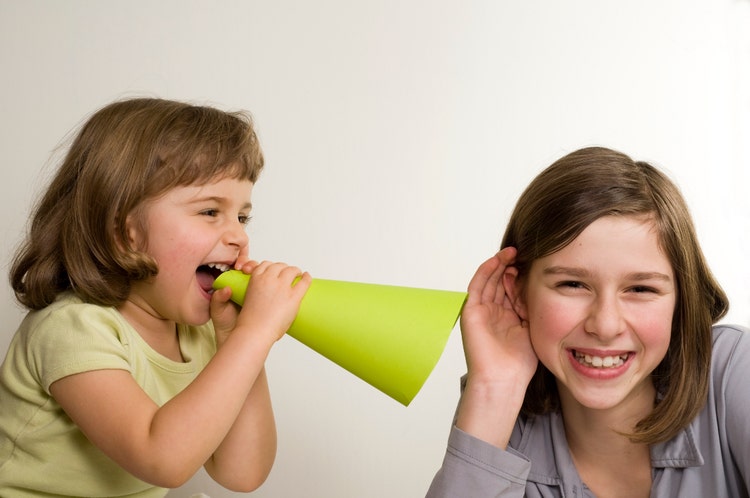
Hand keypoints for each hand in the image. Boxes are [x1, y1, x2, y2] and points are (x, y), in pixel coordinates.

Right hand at [220, 261, 310, 345]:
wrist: (254, 331)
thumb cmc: (250, 321)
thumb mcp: (247, 299)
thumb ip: (256, 293)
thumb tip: (265, 296)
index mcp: (256, 279)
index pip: (265, 265)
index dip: (271, 267)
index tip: (274, 271)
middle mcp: (269, 279)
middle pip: (279, 266)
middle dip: (283, 268)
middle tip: (287, 274)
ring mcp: (282, 287)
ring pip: (291, 270)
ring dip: (295, 271)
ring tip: (298, 274)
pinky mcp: (293, 296)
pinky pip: (304, 282)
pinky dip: (306, 278)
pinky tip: (307, 277)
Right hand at [460, 247, 537, 385]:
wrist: (503, 379)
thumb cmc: (519, 362)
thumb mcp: (531, 327)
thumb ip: (530, 307)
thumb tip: (536, 285)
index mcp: (506, 317)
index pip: (512, 289)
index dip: (521, 274)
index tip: (534, 262)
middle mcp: (492, 312)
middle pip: (500, 282)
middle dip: (511, 266)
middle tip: (523, 252)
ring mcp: (480, 311)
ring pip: (489, 280)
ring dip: (499, 264)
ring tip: (512, 251)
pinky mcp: (470, 311)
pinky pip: (477, 286)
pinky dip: (486, 271)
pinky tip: (498, 260)